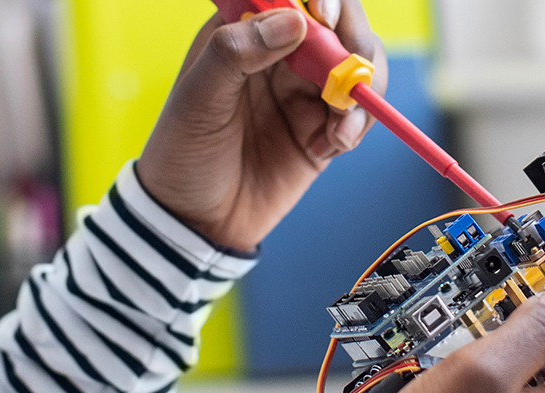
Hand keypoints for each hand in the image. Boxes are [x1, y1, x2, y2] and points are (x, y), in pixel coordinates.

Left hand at [137, 0, 386, 251]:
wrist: (195, 220)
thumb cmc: (182, 153)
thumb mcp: (198, 99)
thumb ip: (237, 52)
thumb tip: (294, 21)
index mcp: (245, 30)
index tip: (322, 18)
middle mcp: (282, 54)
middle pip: (342, 27)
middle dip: (354, 50)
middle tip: (351, 79)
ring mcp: (306, 91)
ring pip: (360, 69)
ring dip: (362, 94)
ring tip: (340, 129)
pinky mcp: (324, 128)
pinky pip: (359, 115)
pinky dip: (356, 127)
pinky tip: (329, 146)